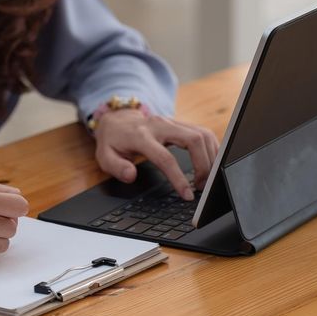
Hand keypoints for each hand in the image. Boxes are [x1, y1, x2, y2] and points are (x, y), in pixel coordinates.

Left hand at [94, 109, 218, 200]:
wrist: (117, 120)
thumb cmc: (113, 141)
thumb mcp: (105, 157)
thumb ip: (116, 167)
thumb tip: (131, 175)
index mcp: (141, 136)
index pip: (166, 158)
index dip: (179, 178)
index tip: (188, 194)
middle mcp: (160, 125)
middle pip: (193, 140)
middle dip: (204, 165)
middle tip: (203, 186)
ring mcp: (172, 122)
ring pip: (202, 134)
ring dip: (211, 157)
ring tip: (209, 178)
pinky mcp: (180, 123)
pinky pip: (203, 132)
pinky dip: (211, 148)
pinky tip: (211, 163)